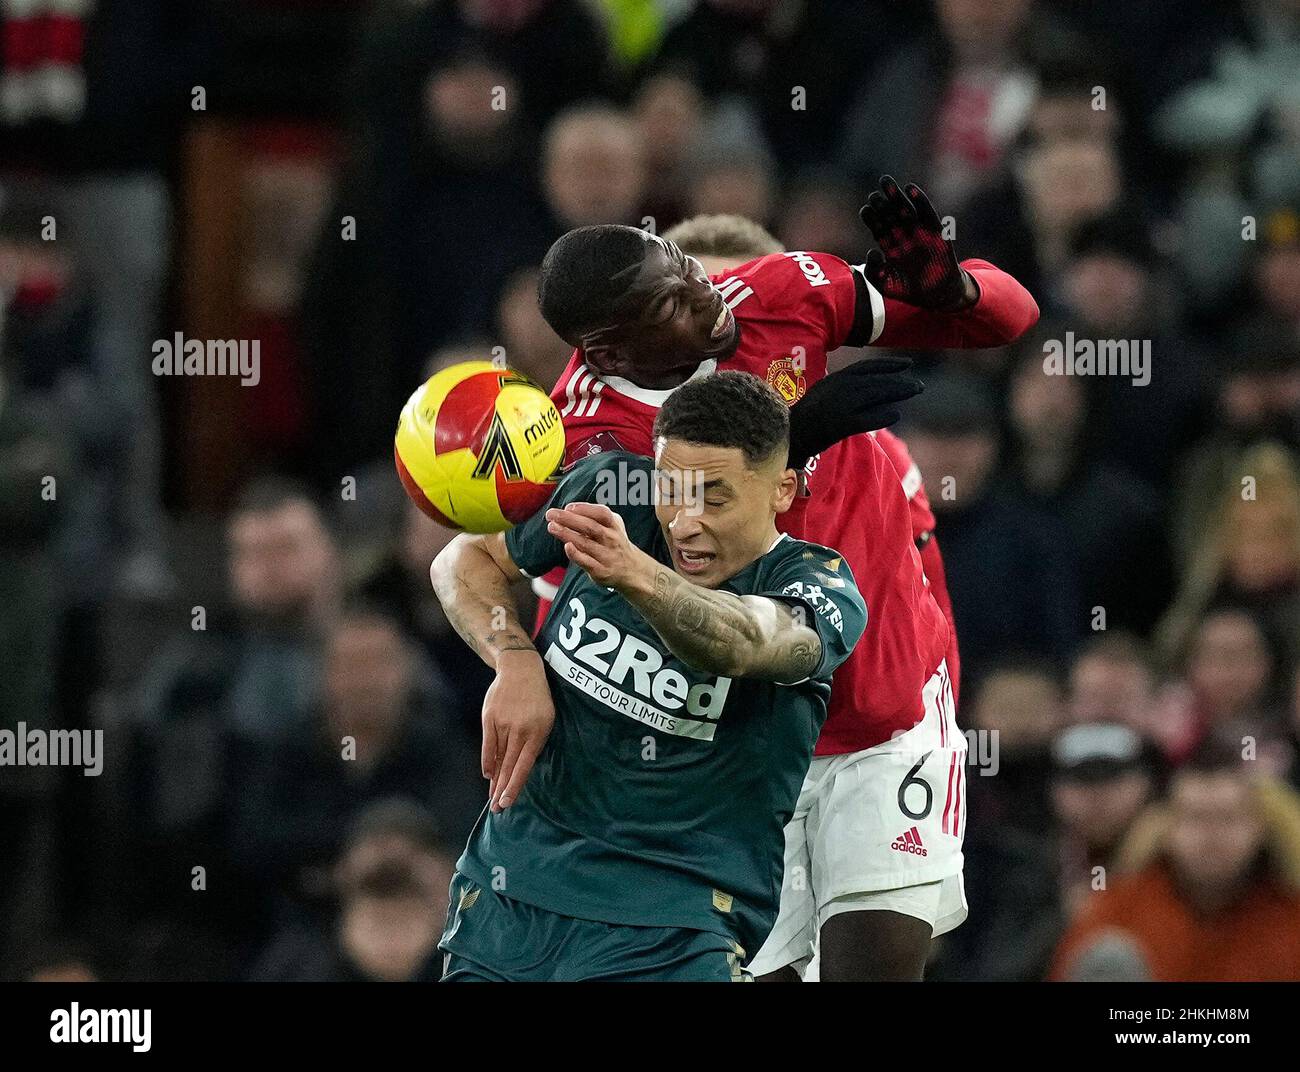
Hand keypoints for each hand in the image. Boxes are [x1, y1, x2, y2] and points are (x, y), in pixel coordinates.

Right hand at [482, 651, 554, 811]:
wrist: (520, 670)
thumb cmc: (537, 698)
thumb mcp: (546, 719)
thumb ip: (535, 743)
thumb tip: (523, 768)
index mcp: (537, 732)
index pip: (524, 766)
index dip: (514, 786)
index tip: (507, 802)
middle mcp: (519, 730)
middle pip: (508, 766)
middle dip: (502, 790)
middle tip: (497, 810)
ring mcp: (503, 724)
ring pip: (497, 758)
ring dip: (495, 780)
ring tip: (492, 797)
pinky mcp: (490, 718)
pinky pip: (487, 745)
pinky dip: (487, 761)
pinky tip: (487, 775)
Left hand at [545, 502, 654, 592]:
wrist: (631, 570)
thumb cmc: (614, 542)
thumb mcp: (612, 525)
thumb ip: (594, 516)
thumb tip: (568, 510)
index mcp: (614, 525)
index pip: (602, 514)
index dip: (585, 509)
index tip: (568, 507)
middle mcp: (612, 540)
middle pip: (591, 527)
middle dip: (569, 519)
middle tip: (551, 514)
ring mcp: (607, 556)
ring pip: (586, 544)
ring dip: (567, 534)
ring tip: (552, 526)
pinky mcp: (600, 571)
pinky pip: (587, 562)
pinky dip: (576, 554)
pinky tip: (566, 546)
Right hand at [787, 356, 922, 469]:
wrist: (788, 435)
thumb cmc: (806, 418)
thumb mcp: (824, 393)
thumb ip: (845, 387)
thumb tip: (872, 387)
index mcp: (834, 380)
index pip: (866, 368)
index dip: (889, 365)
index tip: (908, 364)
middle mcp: (838, 389)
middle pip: (875, 380)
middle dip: (899, 380)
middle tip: (919, 385)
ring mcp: (838, 406)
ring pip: (874, 395)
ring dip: (897, 392)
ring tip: (914, 391)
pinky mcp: (839, 425)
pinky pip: (866, 419)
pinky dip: (881, 416)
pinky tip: (895, 414)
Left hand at [859, 175, 972, 310]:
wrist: (936, 294)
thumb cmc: (909, 290)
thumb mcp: (886, 285)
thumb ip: (874, 272)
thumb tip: (871, 252)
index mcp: (890, 247)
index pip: (878, 228)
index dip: (872, 218)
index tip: (865, 209)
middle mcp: (903, 236)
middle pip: (889, 215)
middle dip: (881, 203)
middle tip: (874, 193)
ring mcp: (919, 232)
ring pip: (905, 210)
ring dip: (896, 197)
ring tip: (886, 183)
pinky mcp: (935, 231)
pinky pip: (927, 212)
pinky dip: (920, 200)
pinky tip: (911, 189)